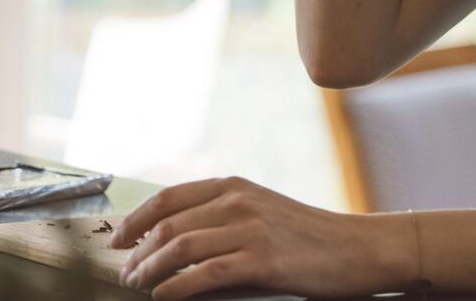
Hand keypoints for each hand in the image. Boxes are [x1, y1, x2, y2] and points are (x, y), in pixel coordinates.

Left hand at [110, 175, 410, 299]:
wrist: (358, 248)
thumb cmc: (309, 235)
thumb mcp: (263, 209)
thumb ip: (223, 213)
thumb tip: (175, 234)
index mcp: (234, 186)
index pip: (168, 198)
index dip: (135, 219)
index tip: (117, 240)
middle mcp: (237, 201)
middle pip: (168, 224)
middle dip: (137, 250)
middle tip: (123, 272)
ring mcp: (250, 229)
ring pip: (180, 247)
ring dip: (149, 270)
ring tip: (137, 285)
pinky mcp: (262, 260)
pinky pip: (205, 273)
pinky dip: (176, 287)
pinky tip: (164, 296)